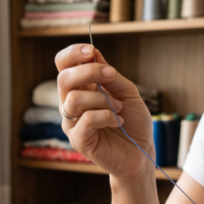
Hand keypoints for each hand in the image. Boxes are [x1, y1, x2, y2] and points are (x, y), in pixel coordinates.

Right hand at [54, 44, 153, 179]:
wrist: (141, 152)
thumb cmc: (133, 122)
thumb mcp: (127, 92)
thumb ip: (110, 76)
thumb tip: (94, 54)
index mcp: (80, 88)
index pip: (63, 65)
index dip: (73, 54)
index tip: (91, 51)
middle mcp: (71, 104)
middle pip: (64, 78)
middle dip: (89, 72)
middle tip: (111, 77)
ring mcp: (72, 123)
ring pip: (74, 99)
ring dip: (102, 99)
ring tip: (119, 108)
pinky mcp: (78, 140)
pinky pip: (86, 120)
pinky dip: (107, 116)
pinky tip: (118, 121)